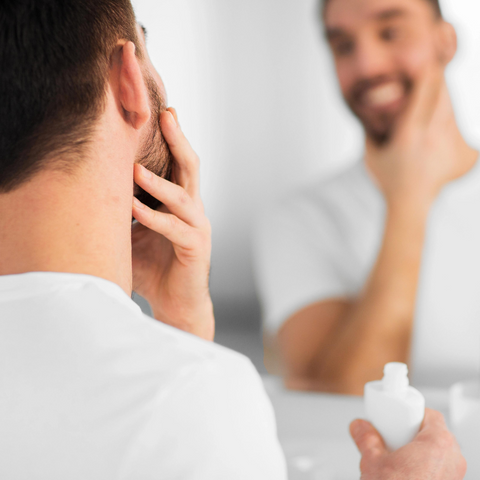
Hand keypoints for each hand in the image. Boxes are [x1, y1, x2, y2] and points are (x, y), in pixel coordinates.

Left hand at [131, 108, 213, 340]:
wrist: (176, 302)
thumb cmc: (155, 266)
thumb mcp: (135, 232)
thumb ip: (124, 211)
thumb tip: (92, 188)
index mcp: (180, 201)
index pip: (178, 163)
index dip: (172, 138)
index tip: (159, 112)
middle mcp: (193, 209)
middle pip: (190, 168)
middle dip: (178, 140)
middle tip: (167, 115)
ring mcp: (197, 227)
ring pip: (183, 196)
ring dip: (158, 182)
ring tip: (135, 168)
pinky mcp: (195, 248)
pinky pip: (173, 228)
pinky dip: (153, 218)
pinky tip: (133, 209)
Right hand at [350, 409, 465, 479]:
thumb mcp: (372, 461)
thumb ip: (366, 438)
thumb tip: (360, 427)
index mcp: (439, 443)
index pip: (428, 414)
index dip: (408, 413)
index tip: (394, 418)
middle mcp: (453, 459)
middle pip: (432, 433)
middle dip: (410, 434)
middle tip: (391, 438)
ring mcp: (454, 478)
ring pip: (435, 455)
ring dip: (415, 454)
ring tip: (394, 460)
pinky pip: (437, 472)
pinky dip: (421, 471)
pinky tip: (402, 476)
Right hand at [365, 64, 458, 207]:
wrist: (410, 203)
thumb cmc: (388, 179)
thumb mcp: (372, 154)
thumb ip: (371, 131)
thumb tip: (370, 111)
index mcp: (409, 133)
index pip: (426, 92)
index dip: (428, 72)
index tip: (427, 61)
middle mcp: (433, 135)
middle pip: (444, 95)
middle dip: (438, 81)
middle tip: (431, 72)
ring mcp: (449, 144)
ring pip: (452, 109)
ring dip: (443, 101)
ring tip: (428, 109)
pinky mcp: (462, 152)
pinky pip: (457, 127)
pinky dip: (447, 123)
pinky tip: (434, 134)